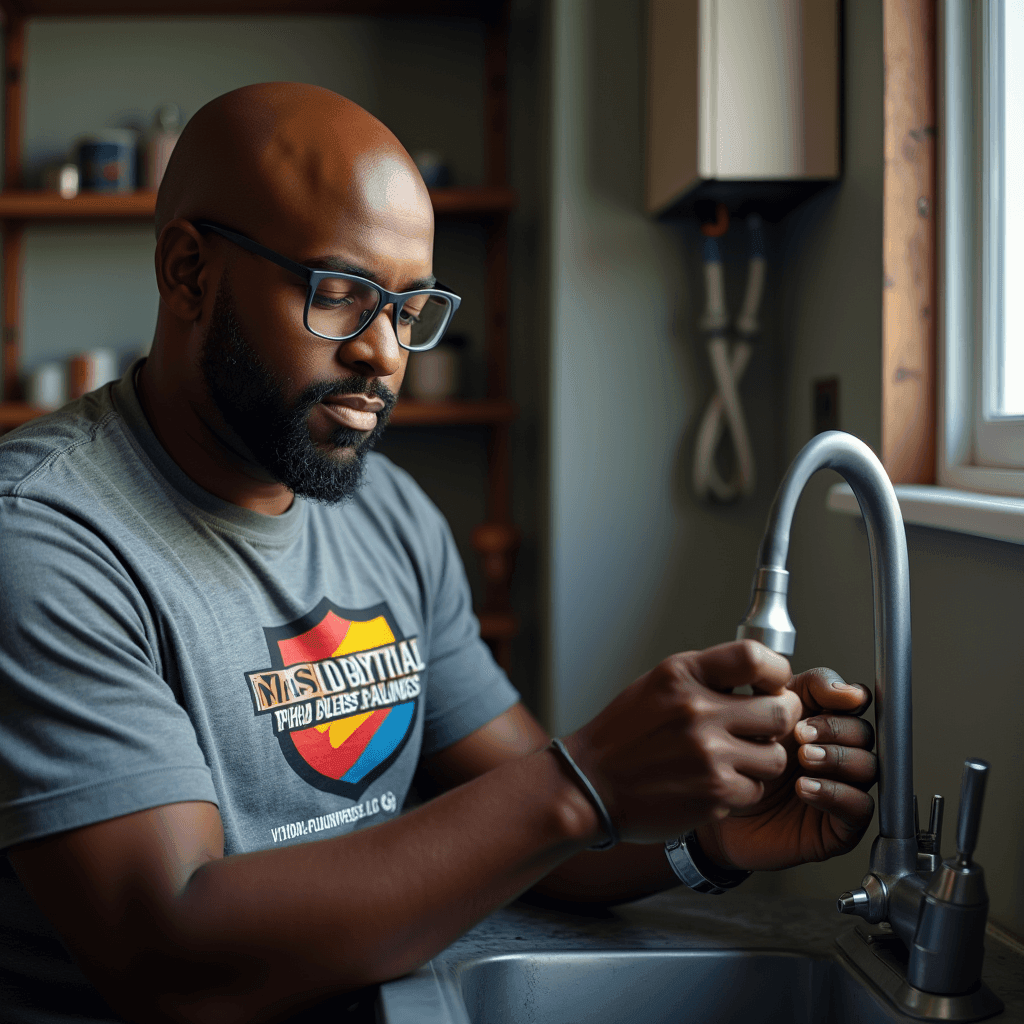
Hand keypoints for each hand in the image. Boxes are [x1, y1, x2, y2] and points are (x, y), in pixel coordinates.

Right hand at [563, 640, 802, 844]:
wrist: (591, 786)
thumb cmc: (624, 734)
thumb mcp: (657, 684)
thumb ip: (706, 676)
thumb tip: (761, 674)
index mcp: (681, 675)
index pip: (754, 657)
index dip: (776, 671)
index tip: (773, 682)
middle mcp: (696, 711)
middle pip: (780, 710)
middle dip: (781, 717)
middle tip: (768, 724)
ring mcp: (708, 756)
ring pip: (775, 756)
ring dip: (762, 758)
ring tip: (737, 757)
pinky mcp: (714, 795)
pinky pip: (755, 789)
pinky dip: (742, 788)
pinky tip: (716, 782)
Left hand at [696, 666, 876, 871]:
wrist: (714, 806)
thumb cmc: (734, 761)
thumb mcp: (748, 715)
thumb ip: (773, 689)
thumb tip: (803, 676)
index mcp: (818, 719)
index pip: (851, 698)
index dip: (844, 694)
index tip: (829, 696)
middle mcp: (834, 750)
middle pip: (862, 730)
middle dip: (835, 728)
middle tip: (801, 733)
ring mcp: (841, 785)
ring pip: (868, 764)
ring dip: (837, 758)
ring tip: (803, 759)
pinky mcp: (840, 822)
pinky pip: (860, 806)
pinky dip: (836, 794)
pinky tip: (806, 788)